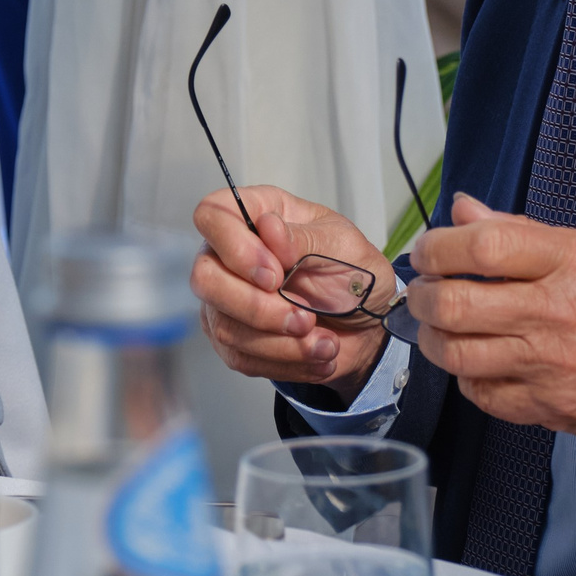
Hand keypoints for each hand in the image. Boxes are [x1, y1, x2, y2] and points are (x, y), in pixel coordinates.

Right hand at [191, 184, 393, 400]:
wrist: (369, 327)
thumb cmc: (355, 276)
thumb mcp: (345, 248)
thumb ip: (305, 239)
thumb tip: (268, 228)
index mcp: (259, 214)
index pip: (212, 215)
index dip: (235, 247)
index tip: (275, 274)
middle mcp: (231, 255)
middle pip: (205, 278)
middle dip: (257, 308)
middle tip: (305, 319)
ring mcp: (227, 299)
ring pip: (224, 326)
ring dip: (281, 343)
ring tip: (325, 342)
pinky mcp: (234, 338)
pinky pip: (240, 357)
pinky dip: (284, 361)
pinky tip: (315, 354)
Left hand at [408, 193, 575, 446]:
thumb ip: (520, 231)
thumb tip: (466, 210)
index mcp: (571, 262)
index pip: (483, 246)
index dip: (438, 246)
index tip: (429, 249)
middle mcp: (556, 313)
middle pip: (456, 304)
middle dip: (421, 295)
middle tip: (421, 289)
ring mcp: (548, 364)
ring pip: (456, 354)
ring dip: (431, 337)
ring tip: (436, 324)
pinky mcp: (545, 405)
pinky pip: (479, 393)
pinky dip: (464, 376)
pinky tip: (471, 359)